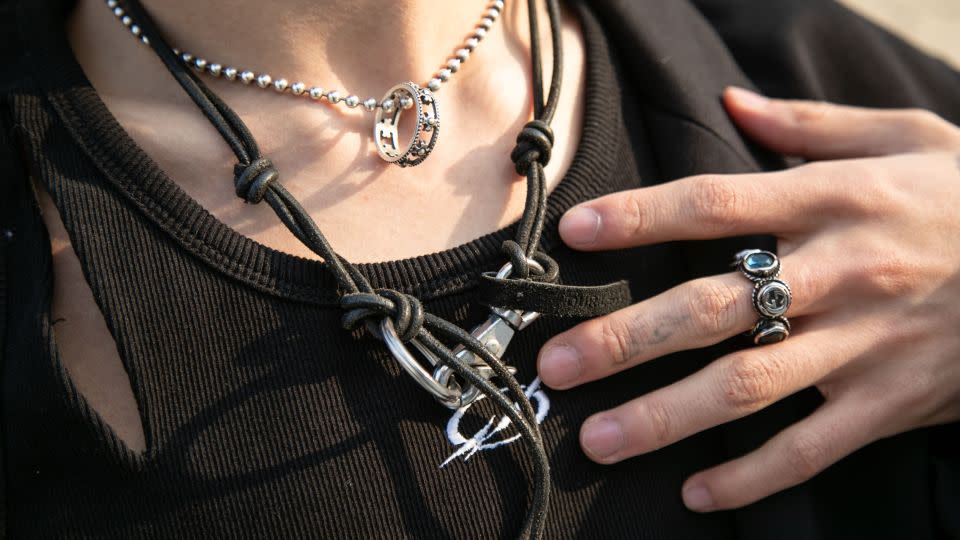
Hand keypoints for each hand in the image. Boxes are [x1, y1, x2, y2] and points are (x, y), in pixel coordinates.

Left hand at [538, 87, 959, 511]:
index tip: (577, 233)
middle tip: (556, 364)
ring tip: (597, 438)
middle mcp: (838, 274)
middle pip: (711, 308)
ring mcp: (864, 345)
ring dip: (664, 417)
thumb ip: (811, 123)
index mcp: (833, 200)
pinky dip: (752, 477)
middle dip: (625, 339)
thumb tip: (733, 101)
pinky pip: (813, 449)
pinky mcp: (892, 403)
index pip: (715, 203)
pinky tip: (697, 493)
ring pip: (747, 388)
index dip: (641, 216)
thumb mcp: (907, 136)